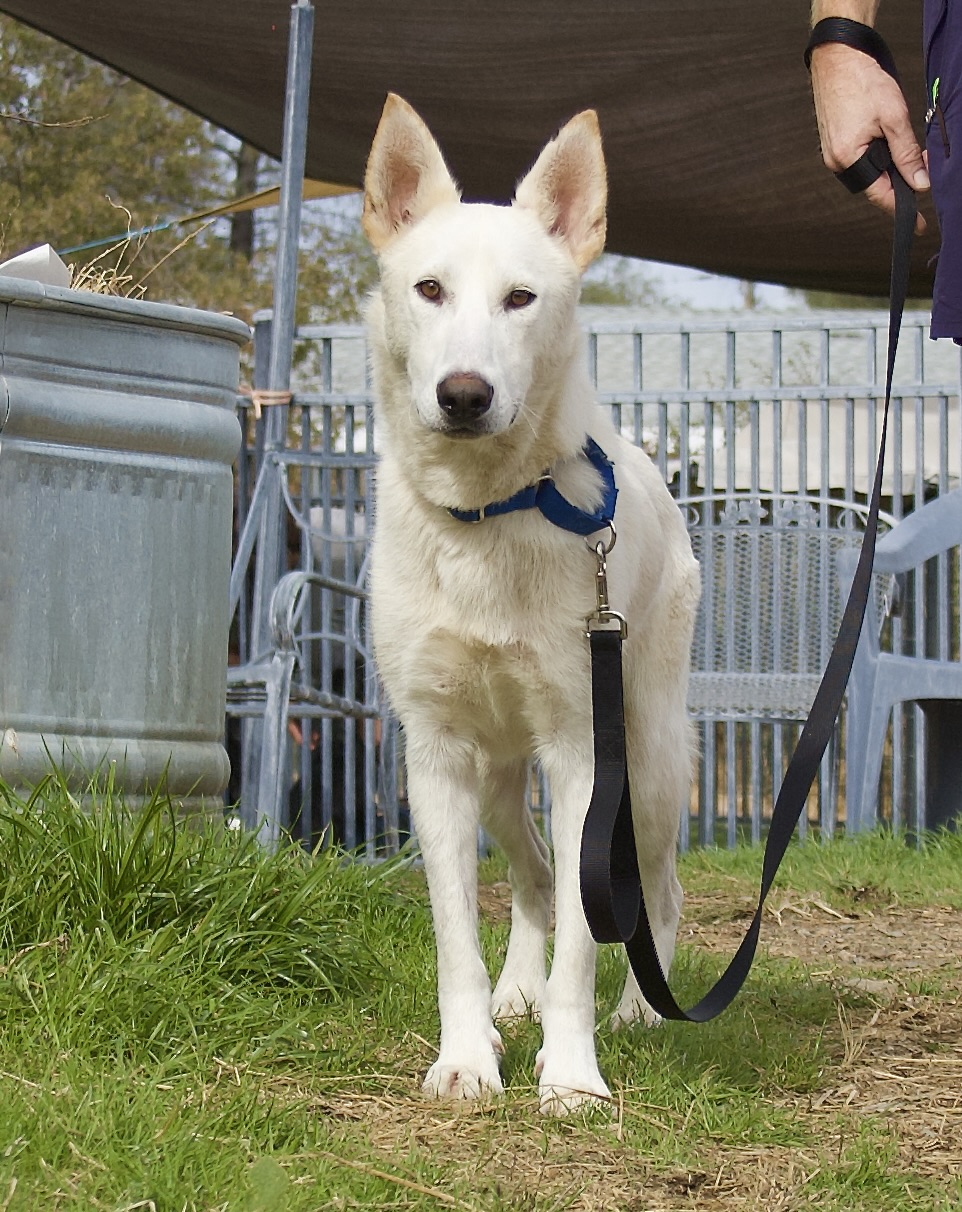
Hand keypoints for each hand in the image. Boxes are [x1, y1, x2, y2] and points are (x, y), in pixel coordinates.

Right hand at [810, 41, 928, 232]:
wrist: (838, 58)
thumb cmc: (862, 82)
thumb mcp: (894, 118)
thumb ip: (906, 154)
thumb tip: (919, 182)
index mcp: (848, 159)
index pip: (880, 194)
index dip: (902, 208)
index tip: (917, 224)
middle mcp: (836, 161)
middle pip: (874, 184)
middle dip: (899, 181)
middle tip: (922, 170)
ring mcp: (832, 152)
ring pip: (868, 171)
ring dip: (889, 166)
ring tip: (906, 152)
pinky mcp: (834, 142)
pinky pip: (859, 159)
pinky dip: (877, 156)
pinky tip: (887, 141)